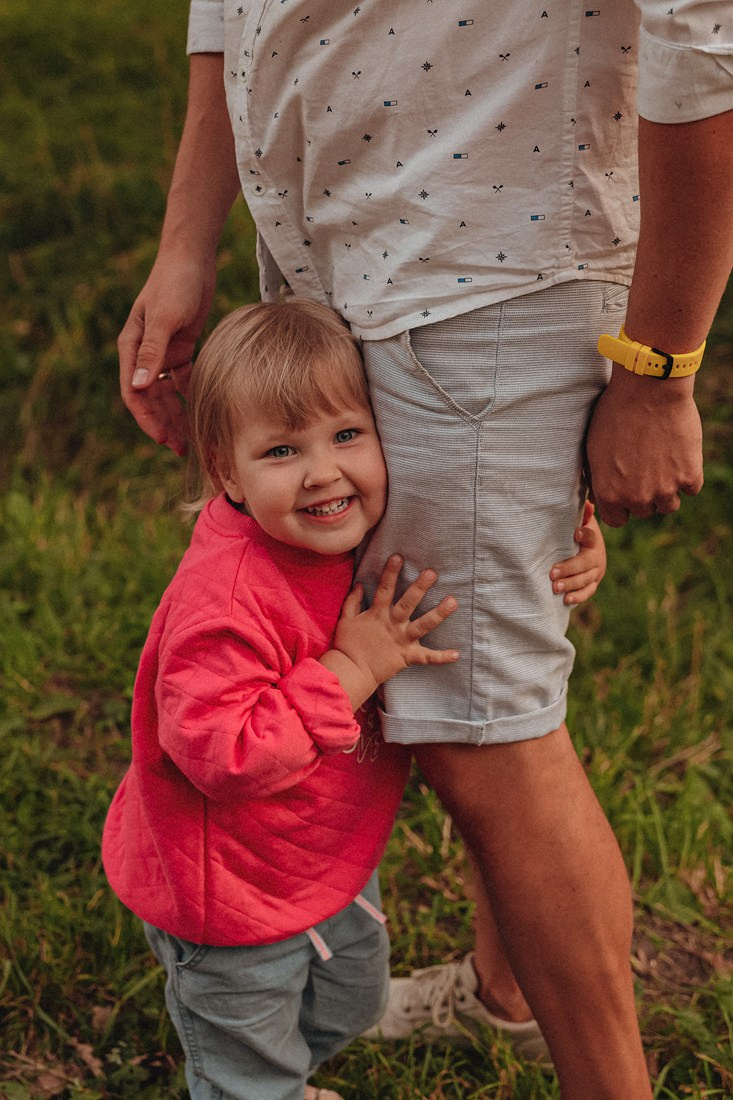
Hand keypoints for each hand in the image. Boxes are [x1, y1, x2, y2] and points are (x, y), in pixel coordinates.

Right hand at [118, 253, 216, 454]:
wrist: (192, 258)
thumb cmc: (174, 283)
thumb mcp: (164, 318)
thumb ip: (152, 353)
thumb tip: (139, 388)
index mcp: (132, 348)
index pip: (135, 393)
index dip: (147, 419)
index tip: (163, 439)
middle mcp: (144, 353)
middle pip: (151, 398)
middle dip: (164, 424)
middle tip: (181, 449)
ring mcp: (163, 352)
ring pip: (167, 393)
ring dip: (177, 414)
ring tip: (193, 437)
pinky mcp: (181, 347)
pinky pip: (183, 380)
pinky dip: (191, 395)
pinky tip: (204, 410)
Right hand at [321, 555, 458, 709]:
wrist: (351, 671)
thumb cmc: (347, 645)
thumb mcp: (346, 620)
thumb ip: (353, 601)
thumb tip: (360, 584)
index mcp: (377, 614)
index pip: (385, 589)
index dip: (391, 573)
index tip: (399, 557)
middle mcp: (392, 625)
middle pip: (408, 603)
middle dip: (420, 587)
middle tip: (432, 573)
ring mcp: (402, 640)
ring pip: (423, 625)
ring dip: (439, 614)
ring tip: (453, 602)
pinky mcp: (407, 657)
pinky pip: (427, 658)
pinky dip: (442, 657)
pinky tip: (457, 654)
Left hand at [550, 501, 606, 604]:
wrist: (589, 551)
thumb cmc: (576, 535)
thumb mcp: (579, 523)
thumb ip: (581, 516)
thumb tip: (586, 503)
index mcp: (593, 540)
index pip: (591, 536)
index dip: (585, 534)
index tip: (575, 533)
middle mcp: (597, 557)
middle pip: (585, 563)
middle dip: (569, 568)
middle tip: (553, 572)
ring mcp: (595, 572)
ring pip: (585, 580)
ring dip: (570, 584)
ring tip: (555, 587)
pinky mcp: (592, 584)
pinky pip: (587, 592)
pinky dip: (577, 597)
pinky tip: (566, 600)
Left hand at [585, 365, 702, 526]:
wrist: (648, 390)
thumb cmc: (614, 413)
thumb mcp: (593, 448)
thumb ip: (599, 478)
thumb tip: (600, 496)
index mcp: (610, 493)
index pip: (617, 520)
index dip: (621, 506)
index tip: (626, 491)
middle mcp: (637, 498)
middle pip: (644, 511)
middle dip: (644, 495)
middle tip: (645, 469)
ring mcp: (665, 489)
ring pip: (669, 505)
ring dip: (666, 490)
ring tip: (662, 463)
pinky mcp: (689, 475)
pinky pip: (691, 489)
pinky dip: (687, 476)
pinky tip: (678, 456)